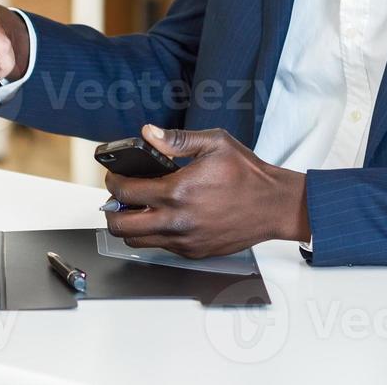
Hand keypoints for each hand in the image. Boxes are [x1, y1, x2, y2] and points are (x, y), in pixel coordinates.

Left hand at [103, 125, 309, 257]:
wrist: (274, 205)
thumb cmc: (247, 174)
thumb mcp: (214, 143)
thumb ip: (176, 139)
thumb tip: (147, 133)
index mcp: (177, 192)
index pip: (125, 192)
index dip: (113, 181)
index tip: (114, 175)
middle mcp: (177, 221)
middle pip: (121, 226)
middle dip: (112, 210)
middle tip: (119, 197)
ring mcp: (185, 241)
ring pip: (138, 242)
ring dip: (131, 226)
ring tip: (138, 209)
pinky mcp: (194, 252)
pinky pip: (162, 248)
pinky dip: (155, 235)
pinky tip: (164, 218)